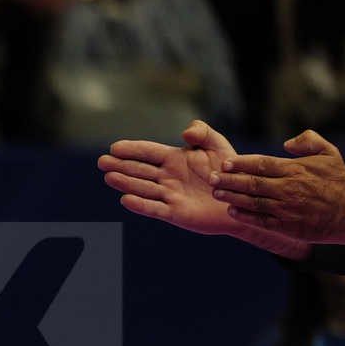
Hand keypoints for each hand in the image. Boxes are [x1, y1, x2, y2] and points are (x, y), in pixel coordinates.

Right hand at [99, 122, 312, 258]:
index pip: (148, 152)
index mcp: (175, 159)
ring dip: (126, 183)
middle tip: (102, 162)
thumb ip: (203, 133)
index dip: (132, 149)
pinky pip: (154, 208)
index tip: (115, 147)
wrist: (242, 198)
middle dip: (121, 166)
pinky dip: (141, 205)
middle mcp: (168, 178)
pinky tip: (126, 200)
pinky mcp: (174, 213)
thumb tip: (185, 132)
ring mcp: (169, 195)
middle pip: (140, 170)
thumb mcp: (218, 145)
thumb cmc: (231, 171)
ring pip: (143, 188)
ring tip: (109, 177)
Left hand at [217, 131, 344, 261]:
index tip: (225, 162)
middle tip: (210, 177)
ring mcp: (287, 209)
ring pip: (253, 202)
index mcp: (296, 170)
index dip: (241, 163)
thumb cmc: (339, 181)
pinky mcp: (287, 226)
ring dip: (232, 197)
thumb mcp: (329, 154)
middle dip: (229, 180)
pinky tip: (231, 211)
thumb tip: (286, 142)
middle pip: (252, 183)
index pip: (262, 164)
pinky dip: (245, 216)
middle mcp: (289, 188)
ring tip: (215, 192)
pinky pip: (261, 221)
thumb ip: (309, 141)